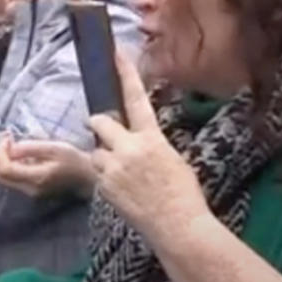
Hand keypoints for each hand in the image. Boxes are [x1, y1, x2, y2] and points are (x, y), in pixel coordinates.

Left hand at [0, 138, 96, 199]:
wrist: (87, 178)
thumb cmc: (74, 160)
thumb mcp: (54, 148)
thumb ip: (31, 148)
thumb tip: (10, 147)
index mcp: (36, 178)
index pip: (5, 170)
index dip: (0, 152)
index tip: (8, 138)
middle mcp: (29, 189)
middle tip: (5, 140)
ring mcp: (29, 193)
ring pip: (3, 179)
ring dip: (1, 160)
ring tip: (11, 144)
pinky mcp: (30, 191)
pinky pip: (11, 179)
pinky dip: (8, 165)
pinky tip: (18, 154)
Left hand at [87, 50, 210, 244]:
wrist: (178, 226)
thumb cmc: (184, 195)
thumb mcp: (174, 160)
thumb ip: (152, 146)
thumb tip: (141, 143)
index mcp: (152, 138)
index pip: (135, 98)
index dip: (125, 74)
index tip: (115, 54)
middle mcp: (129, 148)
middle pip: (99, 122)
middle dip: (101, 127)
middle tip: (110, 139)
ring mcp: (113, 167)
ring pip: (96, 152)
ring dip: (105, 159)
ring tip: (124, 178)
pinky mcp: (104, 186)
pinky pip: (99, 176)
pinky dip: (107, 181)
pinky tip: (125, 193)